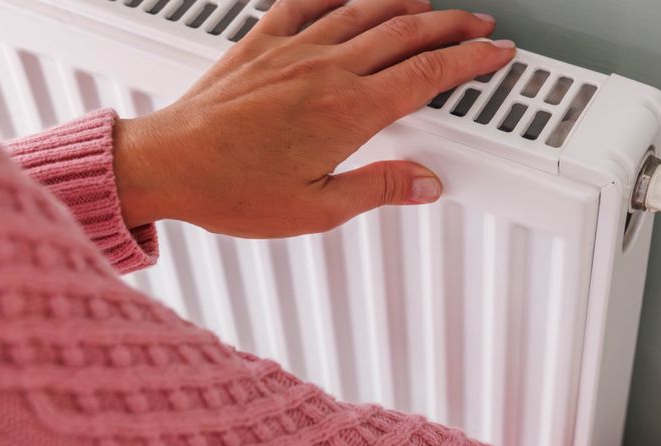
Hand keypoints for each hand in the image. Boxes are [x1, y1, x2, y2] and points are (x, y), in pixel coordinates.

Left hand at [112, 0, 514, 237]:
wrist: (166, 165)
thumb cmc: (230, 189)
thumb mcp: (316, 209)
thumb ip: (378, 189)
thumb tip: (425, 183)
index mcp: (347, 112)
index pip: (427, 76)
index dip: (469, 62)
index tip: (495, 54)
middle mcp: (325, 70)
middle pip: (406, 33)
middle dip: (451, 26)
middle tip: (478, 26)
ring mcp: (292, 50)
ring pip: (365, 11)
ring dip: (407, 4)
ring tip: (431, 3)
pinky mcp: (261, 43)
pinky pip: (307, 1)